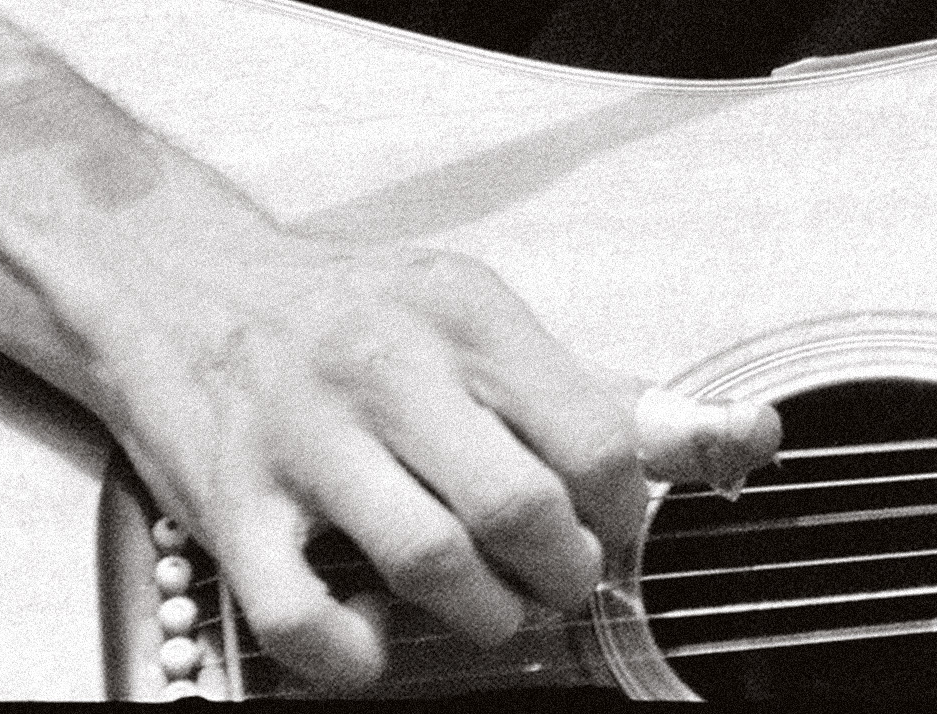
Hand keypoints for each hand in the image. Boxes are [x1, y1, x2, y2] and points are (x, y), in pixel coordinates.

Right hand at [95, 230, 783, 688]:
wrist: (183, 285)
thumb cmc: (356, 318)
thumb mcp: (481, 324)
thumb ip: (600, 393)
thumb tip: (752, 438)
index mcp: (470, 316)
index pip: (595, 435)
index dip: (623, 511)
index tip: (611, 529)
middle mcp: (389, 366)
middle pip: (520, 506)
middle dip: (563, 574)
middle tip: (559, 582)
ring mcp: (304, 435)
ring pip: (428, 560)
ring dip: (483, 615)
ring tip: (493, 611)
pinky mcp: (229, 502)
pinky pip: (299, 614)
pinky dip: (352, 653)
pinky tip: (374, 632)